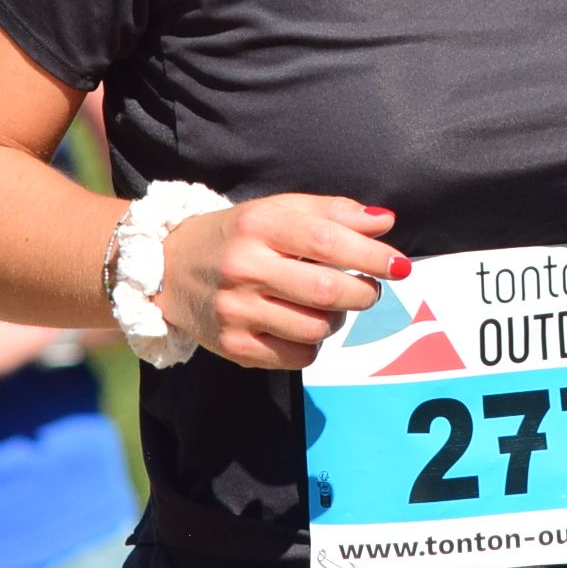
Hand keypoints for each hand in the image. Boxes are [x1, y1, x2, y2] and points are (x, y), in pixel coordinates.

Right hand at [154, 196, 403, 370]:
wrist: (167, 267)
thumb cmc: (237, 235)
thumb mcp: (277, 210)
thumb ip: (333, 213)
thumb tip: (386, 223)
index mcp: (259, 226)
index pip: (327, 242)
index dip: (371, 256)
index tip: (399, 265)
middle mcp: (244, 268)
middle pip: (326, 291)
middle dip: (363, 293)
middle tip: (369, 288)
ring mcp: (236, 311)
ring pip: (316, 328)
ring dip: (338, 318)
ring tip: (329, 304)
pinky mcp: (233, 346)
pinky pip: (298, 357)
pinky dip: (313, 344)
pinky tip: (302, 324)